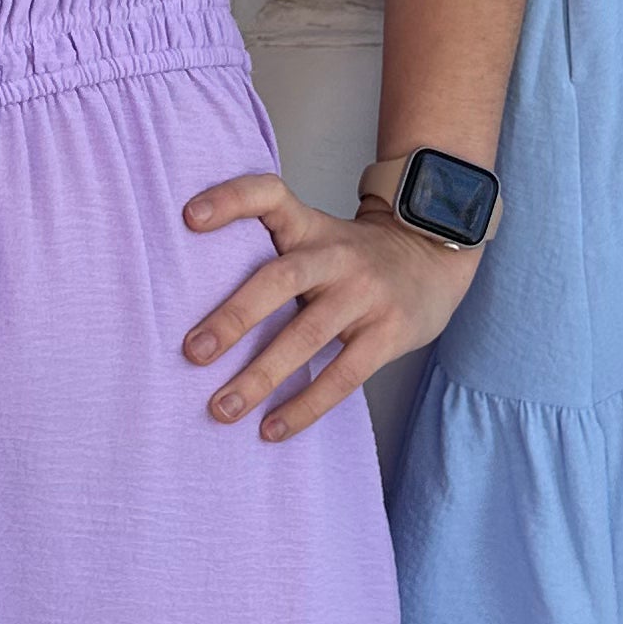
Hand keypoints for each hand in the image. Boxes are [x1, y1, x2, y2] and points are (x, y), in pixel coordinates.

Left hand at [179, 172, 484, 440]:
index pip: (269, 194)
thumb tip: (190, 299)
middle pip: (280, 278)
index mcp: (310, 227)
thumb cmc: (354, 258)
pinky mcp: (389, 333)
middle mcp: (336, 255)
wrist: (434, 258)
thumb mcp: (318, 236)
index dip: (230, 199)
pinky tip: (272, 429)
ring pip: (307, 335)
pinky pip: (343, 375)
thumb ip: (271, 252)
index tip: (188, 218)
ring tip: (222, 409)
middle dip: (234, 318)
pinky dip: (305, 406)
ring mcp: (365, 293)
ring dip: (261, 376)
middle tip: (192, 353)